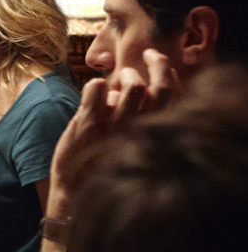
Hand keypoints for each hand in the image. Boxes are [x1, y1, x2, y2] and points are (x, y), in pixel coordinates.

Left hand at [48, 49, 178, 218]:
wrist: (76, 195)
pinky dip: (95, 85)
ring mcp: (114, 126)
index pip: (174, 96)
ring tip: (116, 83)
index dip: (171, 75)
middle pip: (159, 86)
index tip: (163, 67)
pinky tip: (92, 97)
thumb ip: (141, 120)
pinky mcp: (88, 123)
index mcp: (153, 135)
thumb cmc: (105, 169)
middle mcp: (139, 130)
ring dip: (125, 75)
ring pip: (132, 84)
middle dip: (157, 63)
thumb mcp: (133, 147)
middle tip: (147, 55)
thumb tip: (145, 87)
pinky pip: (97, 87)